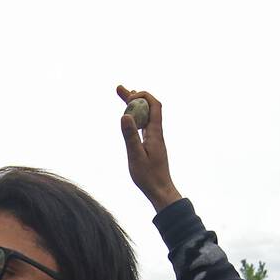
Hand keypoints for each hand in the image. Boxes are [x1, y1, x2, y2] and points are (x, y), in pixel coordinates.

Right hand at [117, 85, 181, 212]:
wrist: (160, 191)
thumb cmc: (149, 177)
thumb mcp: (136, 156)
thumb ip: (130, 136)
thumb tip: (124, 115)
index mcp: (155, 133)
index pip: (154, 105)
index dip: (142, 96)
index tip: (128, 97)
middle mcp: (156, 133)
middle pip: (148, 108)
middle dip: (134, 96)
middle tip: (118, 88)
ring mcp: (154, 138)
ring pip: (145, 116)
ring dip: (135, 105)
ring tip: (123, 96)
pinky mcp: (151, 144)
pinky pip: (143, 125)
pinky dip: (136, 118)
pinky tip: (130, 117)